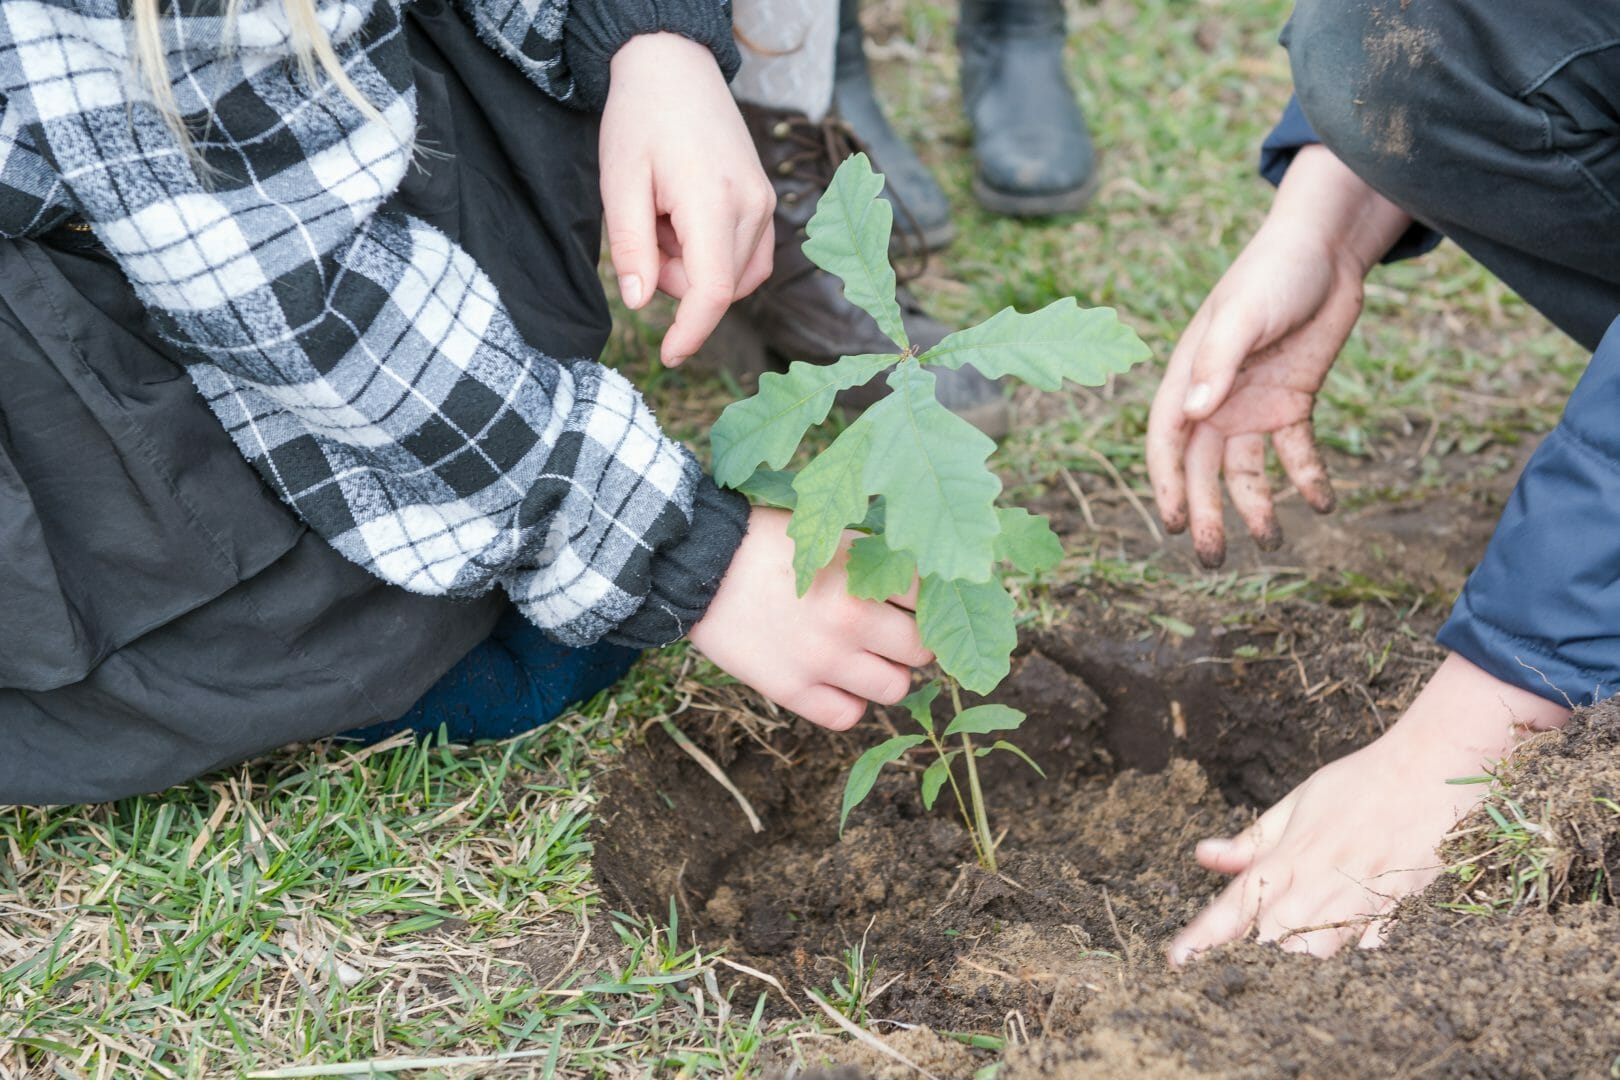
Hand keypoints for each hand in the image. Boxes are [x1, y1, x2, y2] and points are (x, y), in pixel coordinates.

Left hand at [600, 33, 774, 367]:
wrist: (674, 68)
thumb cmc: (640, 119)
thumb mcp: (619, 182)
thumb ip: (631, 247)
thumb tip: (641, 303)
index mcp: (714, 201)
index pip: (712, 291)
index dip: (691, 332)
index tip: (668, 356)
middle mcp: (752, 207)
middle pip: (720, 287)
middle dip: (677, 281)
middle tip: (646, 228)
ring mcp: (765, 204)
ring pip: (734, 276)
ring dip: (695, 268)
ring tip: (665, 219)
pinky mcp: (765, 202)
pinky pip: (745, 257)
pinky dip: (713, 256)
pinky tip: (686, 222)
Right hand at [688, 508, 932, 730]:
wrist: (699, 565)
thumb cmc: (767, 544)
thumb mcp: (829, 537)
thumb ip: (874, 561)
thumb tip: (922, 585)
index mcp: (862, 575)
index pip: (930, 599)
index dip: (927, 600)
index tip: (914, 601)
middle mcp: (850, 620)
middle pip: (923, 649)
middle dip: (914, 641)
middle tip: (894, 632)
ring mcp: (822, 660)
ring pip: (896, 689)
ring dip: (887, 674)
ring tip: (865, 658)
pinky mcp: (792, 689)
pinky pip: (848, 716)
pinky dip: (849, 703)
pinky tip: (836, 681)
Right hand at [1147, 146, 1412, 566]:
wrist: (1328, 247)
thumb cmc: (1273, 272)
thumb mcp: (1243, 315)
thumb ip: (1217, 363)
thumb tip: (1195, 413)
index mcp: (1189, 377)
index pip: (1167, 441)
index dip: (1167, 485)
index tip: (1175, 524)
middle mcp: (1215, 398)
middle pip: (1203, 468)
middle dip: (1207, 513)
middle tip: (1214, 559)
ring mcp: (1253, 403)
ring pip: (1247, 470)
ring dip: (1257, 506)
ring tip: (1273, 543)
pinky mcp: (1292, 402)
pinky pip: (1296, 452)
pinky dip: (1308, 478)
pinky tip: (1324, 503)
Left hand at [1168, 653, 1569, 962]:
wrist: (1431, 769)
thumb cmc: (1360, 784)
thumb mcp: (1297, 802)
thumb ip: (1252, 839)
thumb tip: (1203, 855)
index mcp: (1290, 853)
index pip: (1235, 903)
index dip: (1203, 935)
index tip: (1176, 960)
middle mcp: (1320, 880)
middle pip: (1271, 939)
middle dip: (1250, 954)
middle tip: (1235, 961)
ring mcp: (1361, 897)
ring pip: (1317, 952)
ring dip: (1297, 957)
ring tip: (1288, 952)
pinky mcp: (1398, 908)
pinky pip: (1366, 949)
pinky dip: (1348, 953)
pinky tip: (1342, 948)